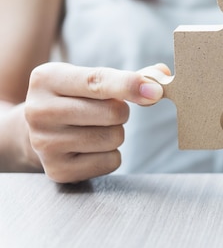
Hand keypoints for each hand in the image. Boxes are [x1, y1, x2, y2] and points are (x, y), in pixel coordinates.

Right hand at [24, 62, 167, 182]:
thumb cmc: (75, 99)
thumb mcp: (90, 78)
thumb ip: (128, 77)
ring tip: (94, 128)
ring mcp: (44, 144)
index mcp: (47, 78)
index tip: (156, 92)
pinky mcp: (57, 170)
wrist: (36, 131)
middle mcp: (39, 110)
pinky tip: (91, 148)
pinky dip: (111, 154)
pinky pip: (110, 162)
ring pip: (113, 138)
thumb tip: (161, 78)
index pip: (97, 81)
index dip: (130, 85)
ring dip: (116, 133)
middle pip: (111, 112)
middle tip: (106, 111)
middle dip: (121, 111)